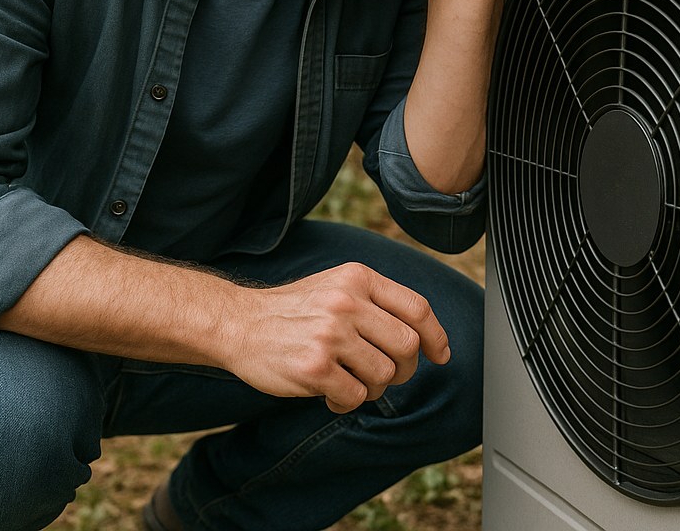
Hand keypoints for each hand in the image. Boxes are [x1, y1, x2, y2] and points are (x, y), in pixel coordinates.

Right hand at [230, 263, 449, 413]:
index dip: (436, 335)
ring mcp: (331, 334)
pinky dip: (347, 402)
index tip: (440, 355)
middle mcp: (347, 302)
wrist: (240, 323)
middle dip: (404, 368)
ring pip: (385, 375)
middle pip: (407, 345)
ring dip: (372, 387)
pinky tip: (329, 392)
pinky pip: (356, 397)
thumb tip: (425, 335)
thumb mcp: (338, 285)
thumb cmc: (296, 309)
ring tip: (348, 380)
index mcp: (357, 278)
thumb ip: (376, 301)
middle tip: (384, 374)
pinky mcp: (314, 367)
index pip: (417, 307)